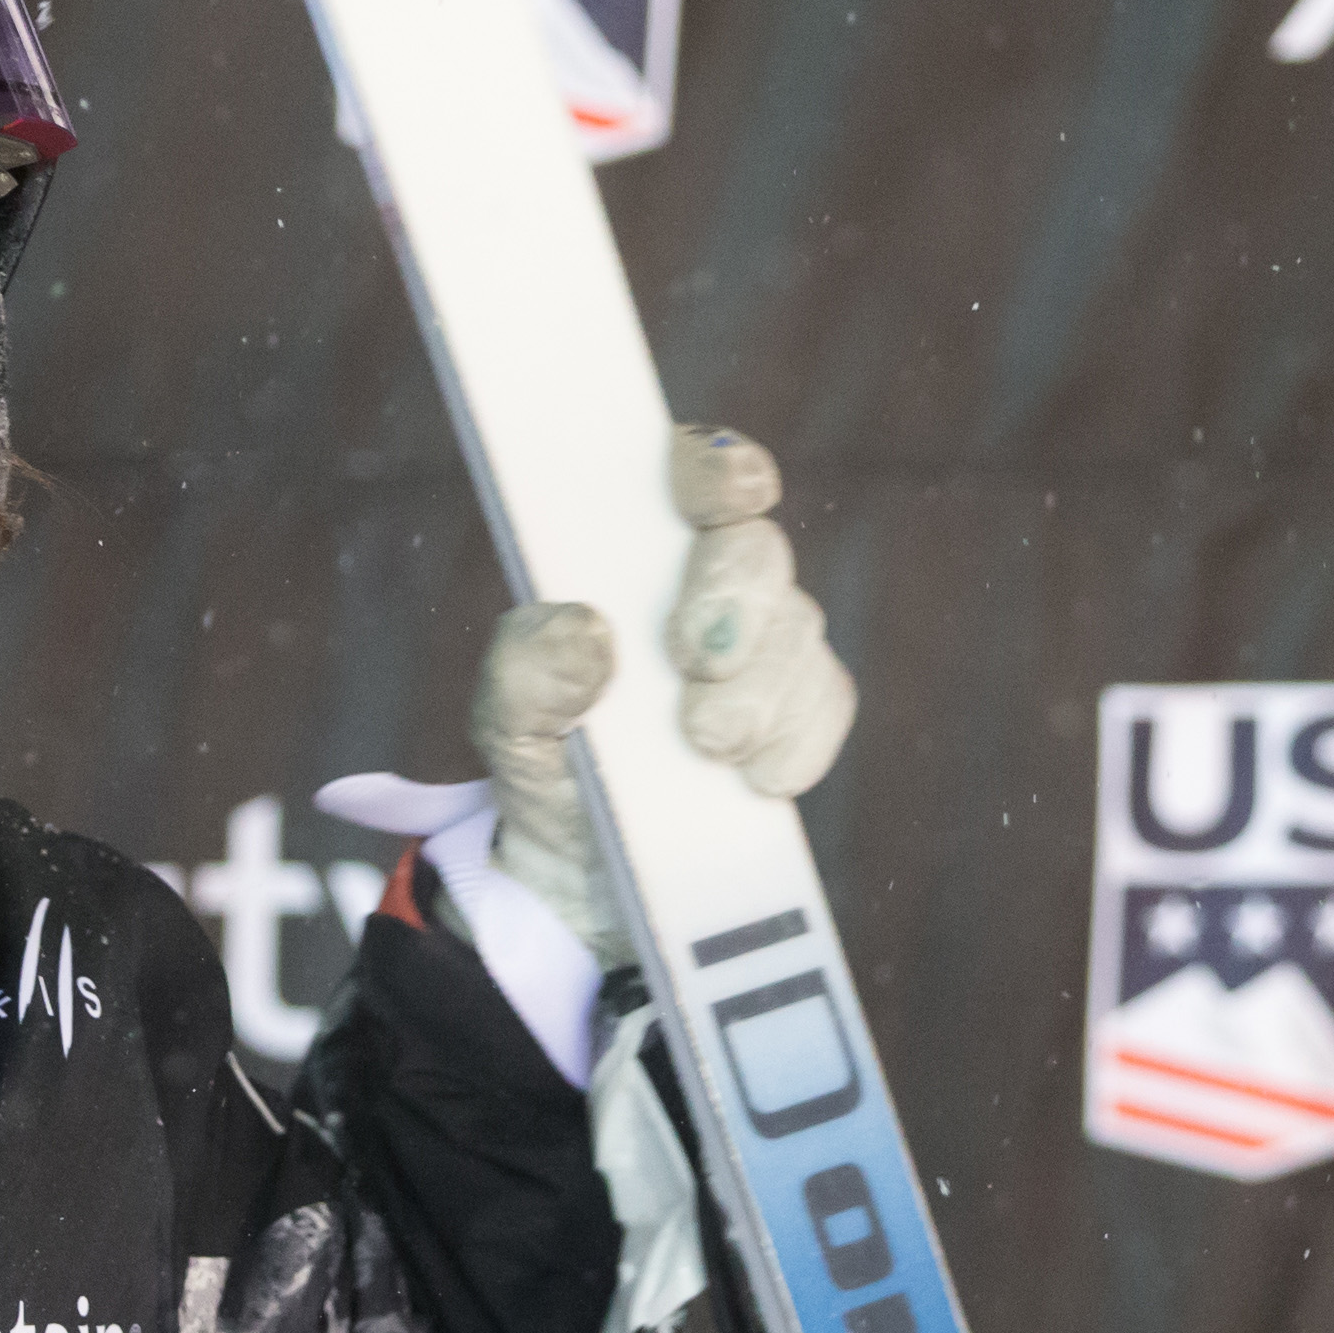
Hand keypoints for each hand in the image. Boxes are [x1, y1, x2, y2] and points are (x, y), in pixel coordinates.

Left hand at [475, 425, 858, 964]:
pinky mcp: (803, 710)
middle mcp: (712, 580)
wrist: (589, 867)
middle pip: (756, 550)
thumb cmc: (547, 758)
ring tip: (704, 748)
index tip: (721, 491)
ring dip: (757, 691)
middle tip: (694, 665)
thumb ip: (526, 670)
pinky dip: (794, 740)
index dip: (720, 465)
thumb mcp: (508, 721)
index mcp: (638, 549)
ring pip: (798, 630)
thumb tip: (586, 630)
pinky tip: (751, 776)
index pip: (697, 472)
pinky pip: (826, 701)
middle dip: (734, 605)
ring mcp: (769, 644)